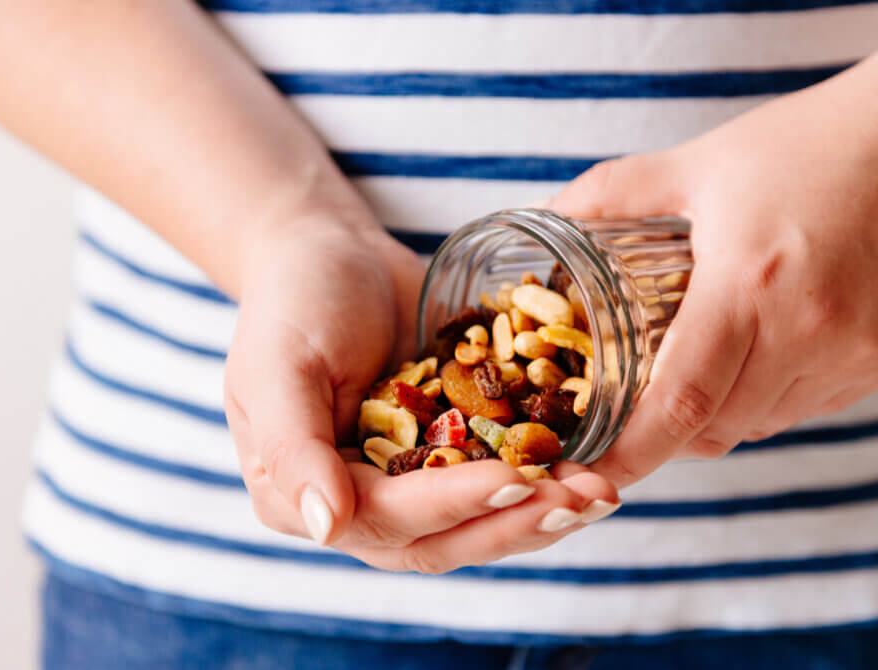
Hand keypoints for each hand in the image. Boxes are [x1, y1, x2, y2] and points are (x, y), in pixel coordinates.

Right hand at [224, 216, 618, 572]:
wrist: (332, 254)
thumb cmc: (293, 301)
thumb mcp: (278, 365)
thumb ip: (291, 449)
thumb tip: (327, 528)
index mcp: (303, 497)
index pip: (386, 520)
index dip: (453, 506)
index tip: (515, 481)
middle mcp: (359, 504)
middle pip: (442, 539)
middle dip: (513, 523)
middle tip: (579, 501)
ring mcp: (408, 482)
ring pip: (479, 522)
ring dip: (540, 512)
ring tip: (600, 492)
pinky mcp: (451, 452)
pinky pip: (500, 476)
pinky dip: (545, 475)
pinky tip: (594, 463)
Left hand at [549, 51, 877, 488]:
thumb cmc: (816, 142)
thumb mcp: (704, 163)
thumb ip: (616, 192)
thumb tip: (548, 212)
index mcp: (748, 286)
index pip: (679, 404)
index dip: (630, 451)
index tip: (592, 469)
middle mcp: (807, 331)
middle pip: (716, 428)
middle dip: (665, 435)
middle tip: (630, 413)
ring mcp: (856, 352)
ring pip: (763, 424)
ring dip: (718, 417)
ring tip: (692, 377)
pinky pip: (812, 408)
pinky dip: (770, 401)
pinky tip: (757, 358)